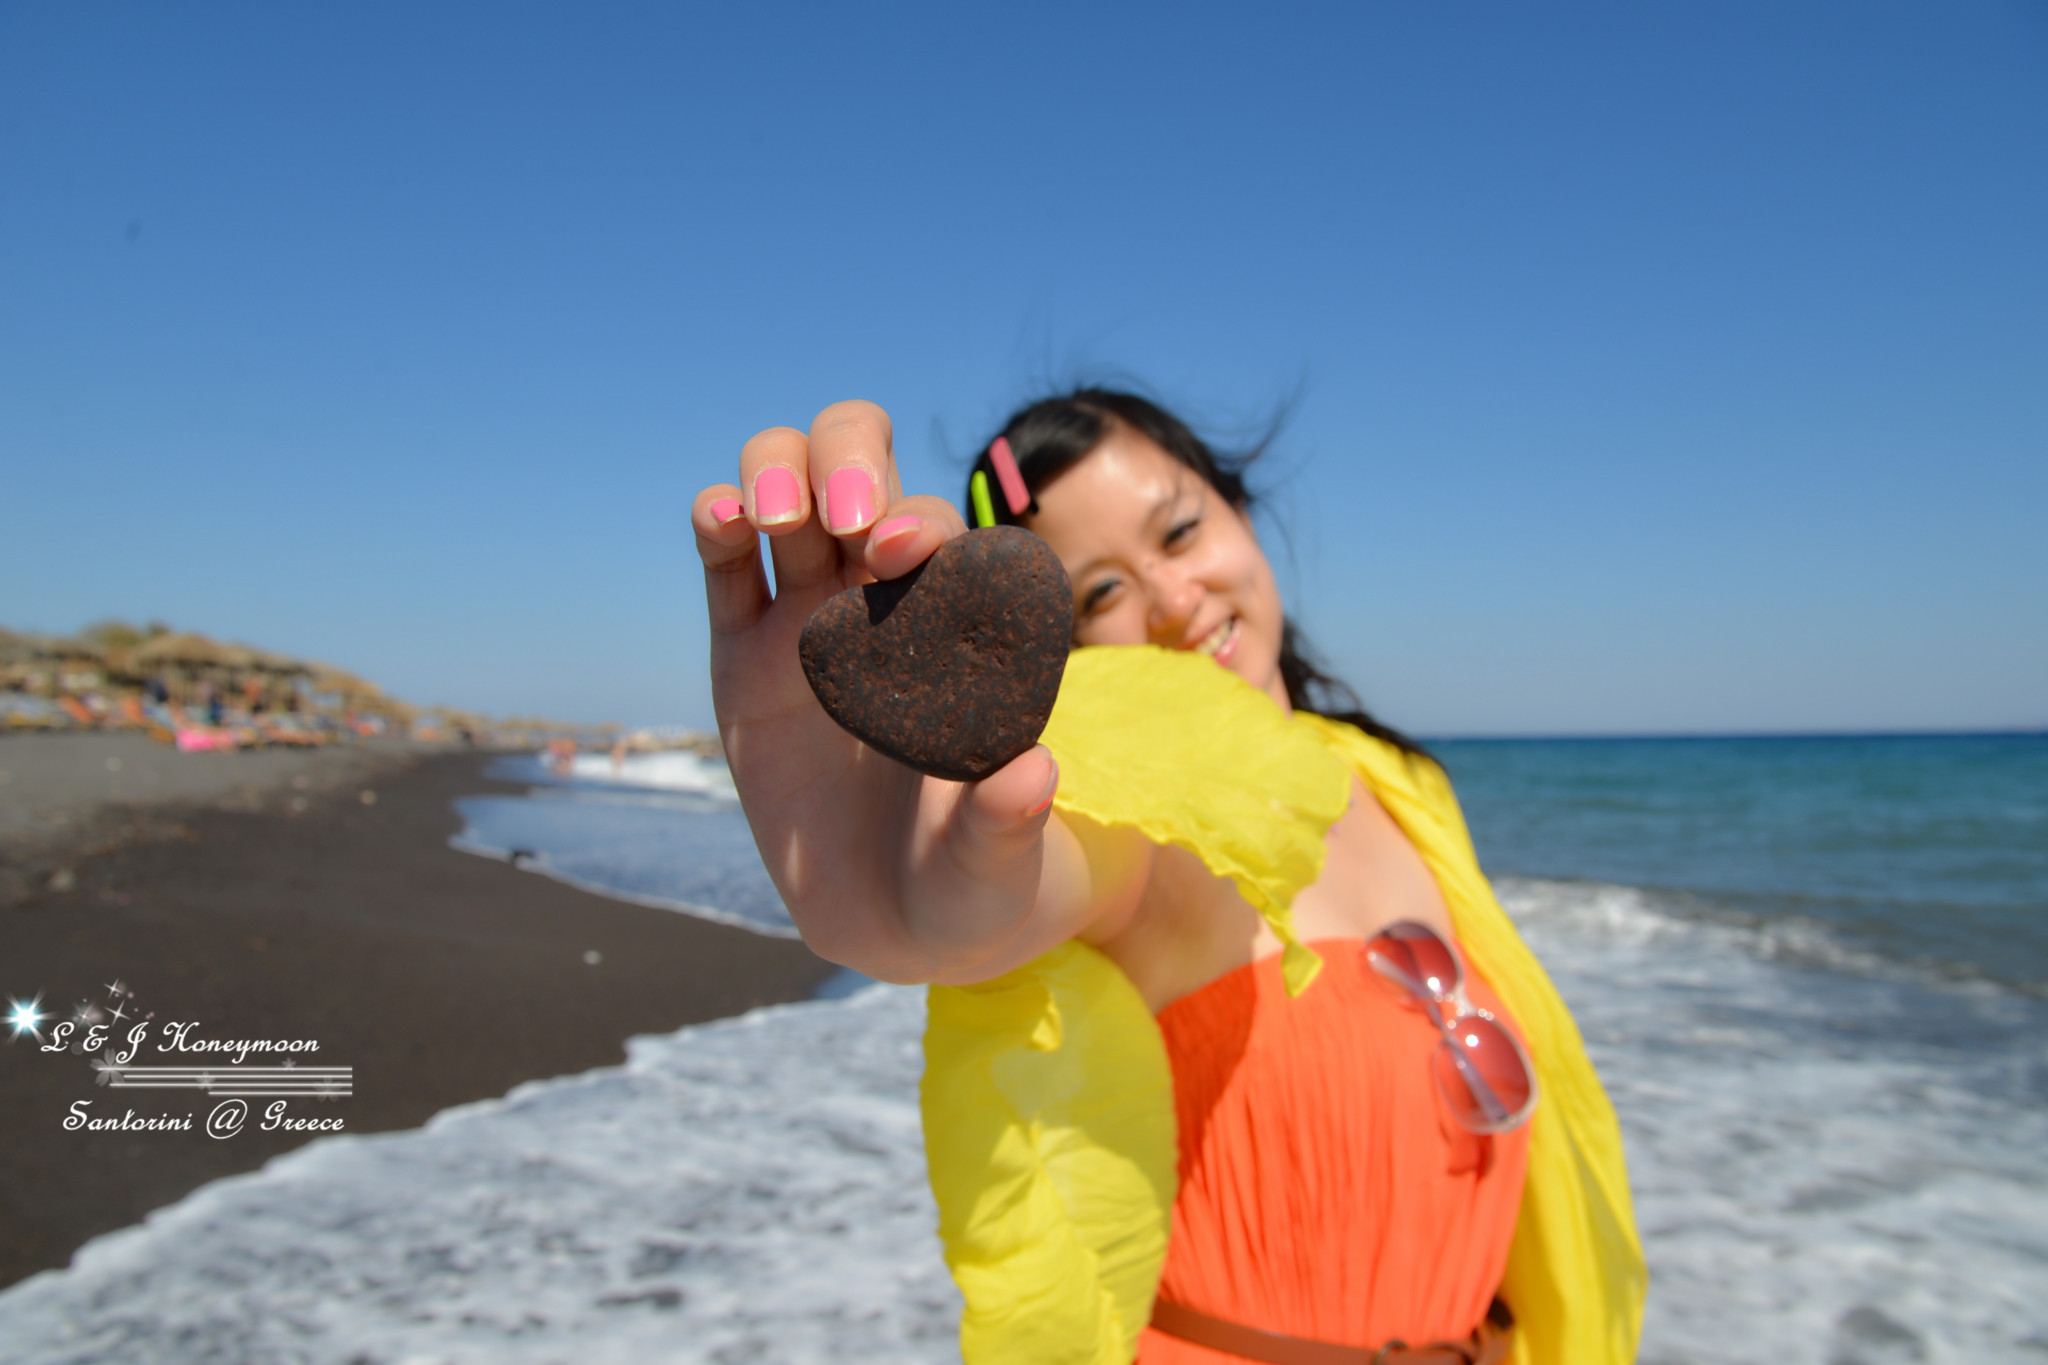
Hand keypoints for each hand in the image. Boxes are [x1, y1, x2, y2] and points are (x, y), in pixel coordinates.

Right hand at [691, 401, 1095, 982]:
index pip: (945, 532)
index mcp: (963, 625)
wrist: (899, 920)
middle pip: (863, 463)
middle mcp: (887, 599)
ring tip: (771, 517)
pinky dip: (717, 517)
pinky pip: (727, 564)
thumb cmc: (971, 877)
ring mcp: (811, 615)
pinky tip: (721, 520)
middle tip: (844, 519)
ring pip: (789, 484)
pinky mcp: (745, 650)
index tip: (899, 556)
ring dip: (778, 469)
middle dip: (849, 457)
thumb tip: (1031, 773)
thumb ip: (1008, 822)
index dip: (924, 523)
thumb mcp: (995, 863)